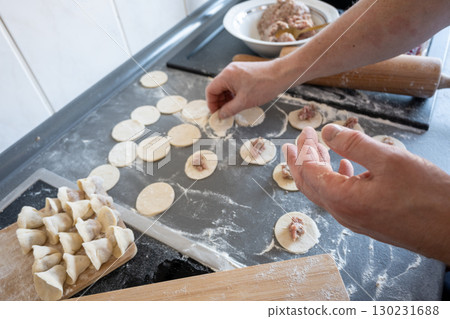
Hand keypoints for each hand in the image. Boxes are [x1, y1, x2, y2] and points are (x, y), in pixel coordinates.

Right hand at [205, 60, 288, 118]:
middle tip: (225, 113)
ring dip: (227, 99)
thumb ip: (229, 110)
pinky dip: (234, 94)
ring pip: (226, 87)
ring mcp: (237, 71)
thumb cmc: (264, 85)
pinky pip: (234, 85)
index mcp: (226, 75)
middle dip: (219, 102)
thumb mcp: (244, 102)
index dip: (211, 104)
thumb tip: (221, 115)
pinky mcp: (244, 73)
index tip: (216, 113)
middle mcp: (230, 71)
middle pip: (218, 88)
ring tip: (233, 109)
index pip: (210, 90)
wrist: (281, 75)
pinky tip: (240, 102)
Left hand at [283, 125, 449, 264]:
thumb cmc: (427, 197)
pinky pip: (340, 198)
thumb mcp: (390, 160)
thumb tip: (326, 132)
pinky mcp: (366, 219)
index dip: (305, 149)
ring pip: (324, 191)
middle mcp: (342, 212)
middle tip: (293, 143)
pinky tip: (344, 166)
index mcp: (342, 199)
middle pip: (309, 184)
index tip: (307, 130)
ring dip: (316, 169)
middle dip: (298, 161)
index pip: (309, 171)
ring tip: (314, 150)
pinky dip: (335, 179)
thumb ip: (355, 144)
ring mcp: (354, 219)